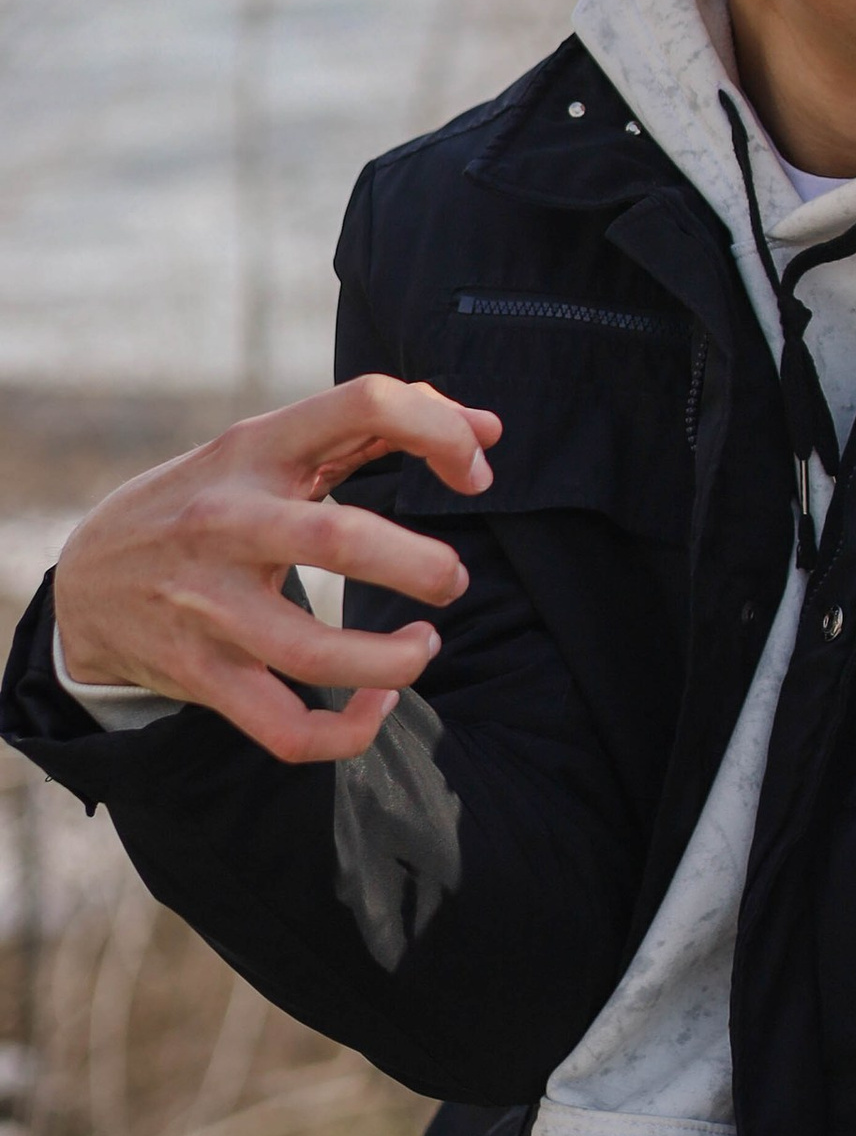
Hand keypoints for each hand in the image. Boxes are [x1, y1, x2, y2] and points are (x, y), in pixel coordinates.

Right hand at [50, 376, 502, 762]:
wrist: (86, 582)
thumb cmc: (208, 501)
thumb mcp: (269, 448)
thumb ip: (374, 428)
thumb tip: (489, 430)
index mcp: (257, 448)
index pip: (362, 404)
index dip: (442, 430)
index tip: (477, 471)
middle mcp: (228, 522)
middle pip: (340, 540)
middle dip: (421, 565)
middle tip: (452, 579)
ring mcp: (209, 604)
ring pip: (316, 653)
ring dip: (395, 662)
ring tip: (423, 647)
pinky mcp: (201, 674)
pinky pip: (286, 727)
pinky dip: (348, 732)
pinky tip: (378, 705)